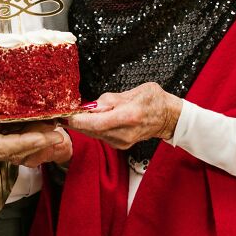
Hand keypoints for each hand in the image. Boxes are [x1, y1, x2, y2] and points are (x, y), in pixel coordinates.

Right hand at [0, 94, 65, 165]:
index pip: (4, 147)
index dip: (26, 142)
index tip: (45, 136)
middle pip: (15, 150)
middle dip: (38, 144)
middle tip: (60, 134)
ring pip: (16, 148)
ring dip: (36, 142)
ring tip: (56, 132)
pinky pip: (12, 142)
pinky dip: (27, 137)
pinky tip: (40, 130)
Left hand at [67, 83, 182, 149]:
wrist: (168, 117)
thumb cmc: (154, 100)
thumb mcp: (135, 90)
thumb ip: (111, 98)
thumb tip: (92, 106)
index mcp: (128, 116)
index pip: (96, 123)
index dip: (78, 120)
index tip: (67, 114)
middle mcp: (124, 133)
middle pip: (91, 131)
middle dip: (78, 121)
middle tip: (68, 112)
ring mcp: (122, 141)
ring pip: (94, 134)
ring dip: (85, 124)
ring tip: (82, 113)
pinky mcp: (120, 145)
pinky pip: (100, 136)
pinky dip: (93, 128)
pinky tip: (95, 119)